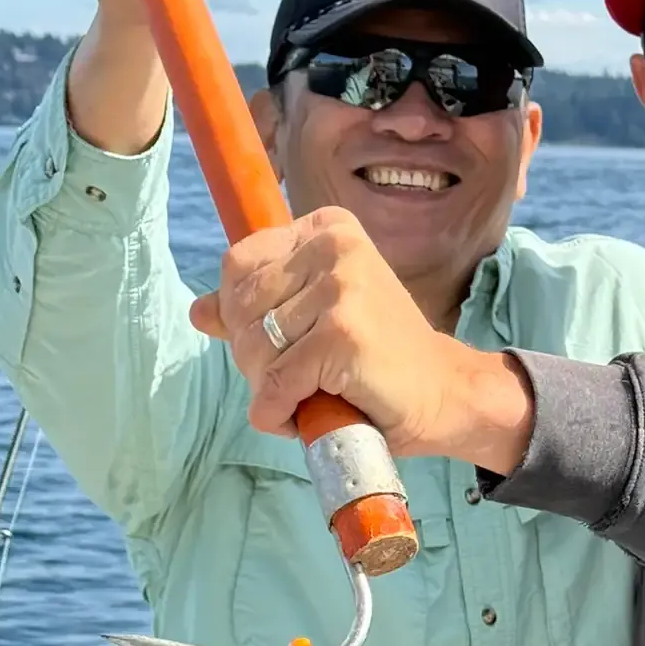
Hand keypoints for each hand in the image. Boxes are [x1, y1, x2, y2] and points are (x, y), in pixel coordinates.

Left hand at [188, 210, 534, 470]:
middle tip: (291, 379)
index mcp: (326, 228)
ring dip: (268, 389)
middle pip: (240, 307)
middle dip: (252, 357)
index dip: (241, 315)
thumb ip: (259, 308)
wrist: (445, 393)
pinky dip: (280, 414)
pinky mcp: (342, 335)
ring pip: (254, 349)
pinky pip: (276, 384)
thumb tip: (199, 310)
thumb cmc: (378, 356)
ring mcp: (340, 288)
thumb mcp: (318, 316)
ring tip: (305, 396)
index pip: (238, 265)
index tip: (278, 342)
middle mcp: (334, 246)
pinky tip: (305, 417)